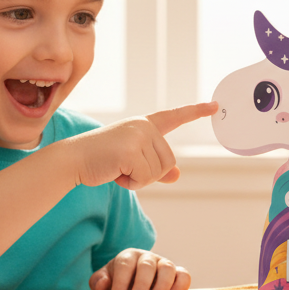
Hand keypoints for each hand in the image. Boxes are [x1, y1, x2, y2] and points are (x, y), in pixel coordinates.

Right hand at [67, 101, 218, 189]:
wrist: (73, 160)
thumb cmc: (102, 160)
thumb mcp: (132, 163)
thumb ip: (155, 168)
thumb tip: (177, 175)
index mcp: (145, 124)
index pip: (175, 116)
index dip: (196, 111)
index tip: (215, 105)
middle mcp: (144, 126)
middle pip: (168, 161)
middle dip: (148, 174)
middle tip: (124, 167)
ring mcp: (138, 136)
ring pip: (157, 172)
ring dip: (138, 179)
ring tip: (117, 167)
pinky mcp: (130, 150)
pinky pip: (145, 178)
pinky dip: (131, 183)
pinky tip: (115, 172)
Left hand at [89, 248, 192, 289]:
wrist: (136, 283)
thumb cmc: (118, 283)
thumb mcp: (105, 281)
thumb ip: (99, 282)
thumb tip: (103, 285)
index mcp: (129, 257)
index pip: (125, 264)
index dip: (120, 281)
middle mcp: (148, 258)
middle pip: (146, 266)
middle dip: (141, 284)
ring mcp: (164, 264)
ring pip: (167, 268)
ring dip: (162, 284)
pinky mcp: (178, 274)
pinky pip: (183, 275)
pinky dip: (180, 285)